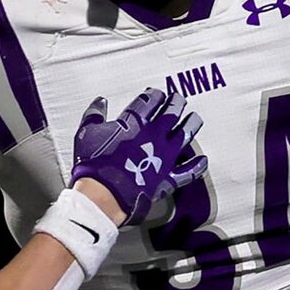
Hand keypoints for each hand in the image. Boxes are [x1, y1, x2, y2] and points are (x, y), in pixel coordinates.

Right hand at [70, 86, 206, 226]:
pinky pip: (188, 171)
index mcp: (134, 122)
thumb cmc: (94, 165)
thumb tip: (99, 103)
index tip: (157, 94)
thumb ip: (94, 115)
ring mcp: (164, 157)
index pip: (151, 100)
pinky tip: (202, 160)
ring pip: (185, 134)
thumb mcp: (87, 133)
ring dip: (191, 124)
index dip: (155, 95)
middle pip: (172, 112)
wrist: (103, 195)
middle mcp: (154, 135)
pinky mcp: (167, 178)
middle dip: (176, 103)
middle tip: (179, 99)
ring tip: (194, 119)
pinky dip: (197, 165)